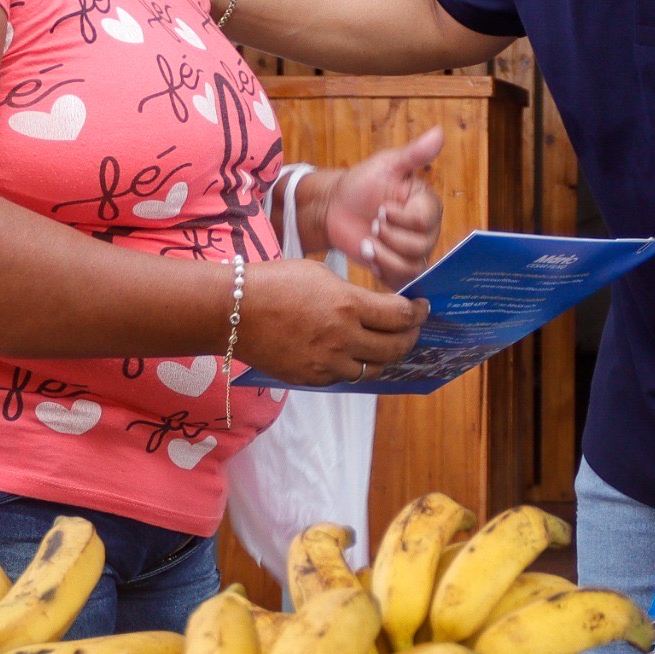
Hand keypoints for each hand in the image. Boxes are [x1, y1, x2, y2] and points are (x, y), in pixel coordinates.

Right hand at [236, 257, 428, 385]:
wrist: (233, 311)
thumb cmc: (275, 283)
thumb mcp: (321, 275)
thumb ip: (352, 295)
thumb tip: (378, 307)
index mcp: (348, 305)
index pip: (400, 316)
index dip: (417, 313)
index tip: (421, 308)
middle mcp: (343, 337)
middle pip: (396, 347)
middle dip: (410, 337)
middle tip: (412, 328)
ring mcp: (328, 362)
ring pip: (374, 368)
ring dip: (385, 356)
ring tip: (385, 344)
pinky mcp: (313, 378)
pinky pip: (345, 376)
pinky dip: (354, 365)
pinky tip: (353, 352)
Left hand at [321, 129, 444, 285]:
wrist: (335, 207)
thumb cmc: (362, 183)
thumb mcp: (386, 165)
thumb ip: (414, 154)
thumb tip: (439, 133)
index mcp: (427, 205)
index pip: (425, 220)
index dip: (400, 217)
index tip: (381, 206)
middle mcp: (427, 231)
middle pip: (419, 246)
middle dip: (388, 236)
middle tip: (372, 222)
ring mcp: (413, 252)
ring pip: (411, 267)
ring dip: (383, 254)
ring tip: (367, 241)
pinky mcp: (398, 269)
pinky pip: (402, 281)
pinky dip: (383, 270)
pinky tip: (369, 254)